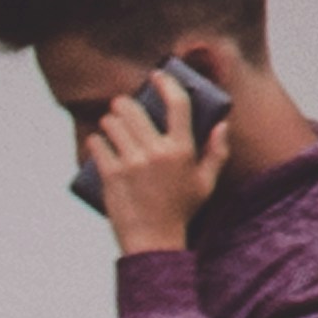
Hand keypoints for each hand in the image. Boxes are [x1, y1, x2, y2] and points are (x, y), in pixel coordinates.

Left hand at [84, 74, 222, 254]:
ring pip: (112, 122)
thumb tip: (222, 125)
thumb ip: (217, 152)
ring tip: (112, 126)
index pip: (177, 105)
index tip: (157, 76)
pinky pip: (96, 143)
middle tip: (124, 107)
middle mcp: (157, 152)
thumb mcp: (206, 183)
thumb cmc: (181, 211)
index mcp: (182, 150)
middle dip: (126, 103)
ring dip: (110, 120)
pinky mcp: (110, 173)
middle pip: (134, 108)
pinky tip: (99, 143)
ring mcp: (131, 162)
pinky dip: (96, 140)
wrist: (153, 240)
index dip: (166, 84)